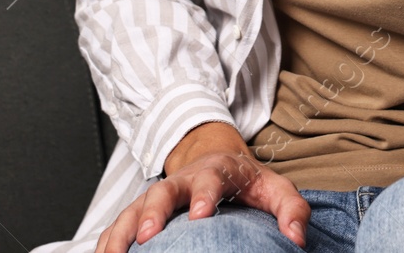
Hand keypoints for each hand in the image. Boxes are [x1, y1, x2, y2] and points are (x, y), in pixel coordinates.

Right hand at [95, 142, 309, 250]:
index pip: (209, 180)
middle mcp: (181, 181)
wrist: (218, 160)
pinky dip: (106, 242)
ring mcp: (158, 196)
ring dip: (121, 232)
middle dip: (153, 213)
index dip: (204, 196)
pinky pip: (118, 226)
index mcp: (216, 171)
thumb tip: (297, 238)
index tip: (201, 216)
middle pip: (162, 192)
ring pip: (132, 209)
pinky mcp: (142, 211)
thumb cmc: (248, 182)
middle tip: (147, 237)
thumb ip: (292, 210)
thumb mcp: (276, 189)